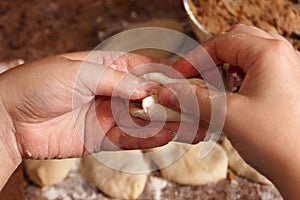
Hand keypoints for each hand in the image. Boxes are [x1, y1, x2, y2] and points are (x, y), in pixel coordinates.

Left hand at [0, 51, 206, 188]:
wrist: (10, 118)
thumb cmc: (39, 84)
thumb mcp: (81, 72)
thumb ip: (118, 81)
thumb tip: (149, 90)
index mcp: (107, 66)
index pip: (145, 69)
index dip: (168, 75)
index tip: (190, 82)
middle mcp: (112, 90)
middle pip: (150, 96)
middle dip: (174, 103)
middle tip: (200, 109)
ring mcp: (109, 115)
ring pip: (146, 119)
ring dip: (170, 123)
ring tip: (196, 127)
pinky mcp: (103, 137)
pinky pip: (132, 138)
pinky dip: (151, 138)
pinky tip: (170, 136)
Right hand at [157, 24, 299, 198]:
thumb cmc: (278, 141)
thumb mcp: (227, 115)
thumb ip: (193, 99)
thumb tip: (168, 91)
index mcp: (268, 54)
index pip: (220, 42)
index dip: (194, 58)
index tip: (178, 75)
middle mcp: (280, 56)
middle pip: (235, 41)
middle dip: (210, 58)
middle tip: (195, 75)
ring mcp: (285, 70)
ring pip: (246, 54)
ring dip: (225, 66)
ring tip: (216, 84)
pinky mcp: (285, 85)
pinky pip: (256, 69)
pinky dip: (238, 76)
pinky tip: (234, 94)